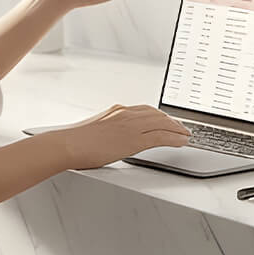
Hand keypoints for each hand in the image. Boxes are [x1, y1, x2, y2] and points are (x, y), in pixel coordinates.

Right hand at [57, 104, 191, 168]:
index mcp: (116, 111)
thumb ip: (107, 130)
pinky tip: (182, 141)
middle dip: (171, 121)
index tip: (165, 120)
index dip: (159, 115)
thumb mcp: (94, 129)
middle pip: (157, 115)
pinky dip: (175, 138)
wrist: (68, 144)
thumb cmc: (75, 141)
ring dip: (177, 129)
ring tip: (185, 135)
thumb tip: (110, 138)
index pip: (144, 110)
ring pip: (162, 124)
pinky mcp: (134, 140)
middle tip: (181, 127)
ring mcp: (131, 126)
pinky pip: (161, 137)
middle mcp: (126, 114)